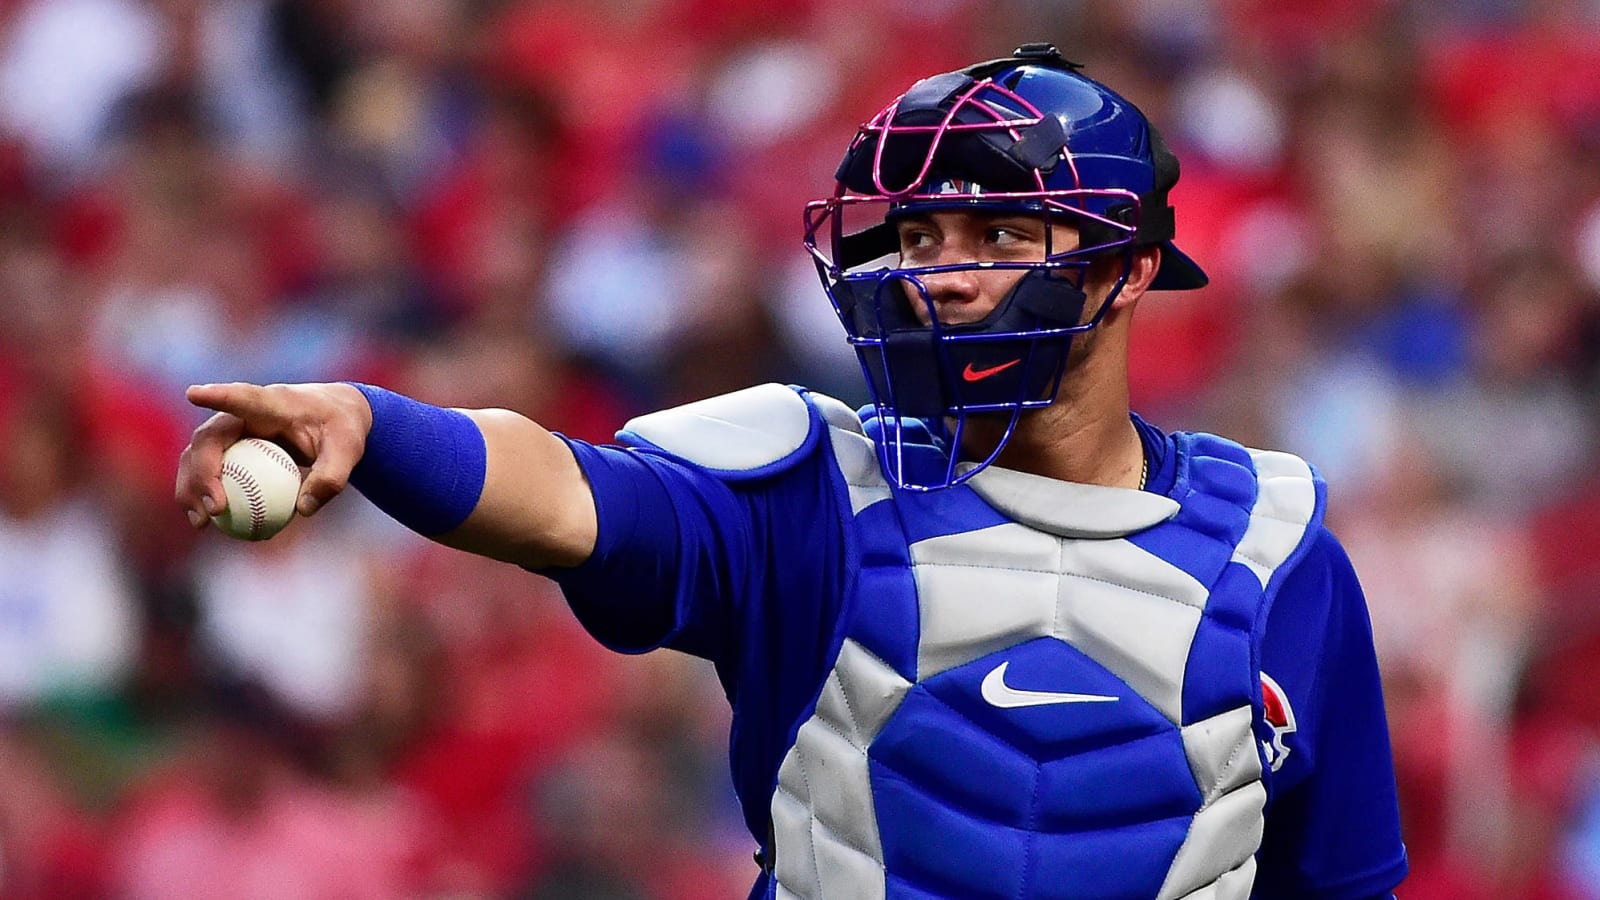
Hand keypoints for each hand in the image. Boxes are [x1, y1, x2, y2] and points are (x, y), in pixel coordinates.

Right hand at [175, 382, 372, 529]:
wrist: (335, 417)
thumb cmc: (341, 427)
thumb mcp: (349, 450)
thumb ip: (331, 477)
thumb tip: (303, 509)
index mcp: (274, 402)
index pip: (243, 397)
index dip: (218, 395)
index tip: (194, 393)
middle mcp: (243, 414)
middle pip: (209, 437)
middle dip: (203, 471)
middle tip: (216, 508)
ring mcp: (232, 431)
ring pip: (198, 455)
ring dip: (191, 487)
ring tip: (201, 522)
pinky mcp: (230, 448)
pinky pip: (208, 471)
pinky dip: (202, 494)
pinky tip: (206, 522)